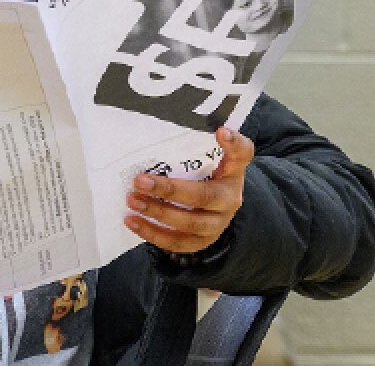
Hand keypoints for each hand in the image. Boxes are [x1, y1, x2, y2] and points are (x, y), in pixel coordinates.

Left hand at [124, 127, 253, 254]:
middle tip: (139, 181)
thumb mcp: (215, 158)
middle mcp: (229, 202)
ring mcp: (216, 225)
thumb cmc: (211, 176)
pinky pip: (177, 243)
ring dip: (157, 213)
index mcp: (232, 174)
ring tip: (132, 201)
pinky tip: (132, 222)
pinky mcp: (201, 242)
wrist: (218, 208)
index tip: (220, 132)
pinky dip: (153, 234)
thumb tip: (220, 130)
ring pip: (188, 223)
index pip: (241, 155)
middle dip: (169, 190)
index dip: (234, 145)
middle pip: (202, 197)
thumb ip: (211, 143)